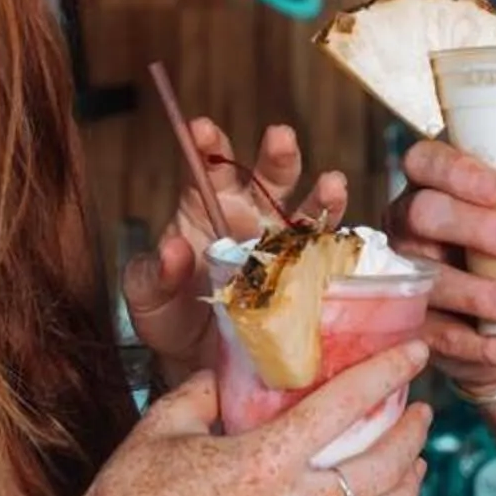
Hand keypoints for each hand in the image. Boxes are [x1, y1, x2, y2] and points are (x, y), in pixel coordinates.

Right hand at [28, 347, 431, 495]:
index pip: (345, 407)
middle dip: (411, 434)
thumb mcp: (162, 426)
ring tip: (413, 465)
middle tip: (419, 413)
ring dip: (406, 490)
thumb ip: (208, 391)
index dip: (387, 374)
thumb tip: (236, 370)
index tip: (416, 354)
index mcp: (261, 461)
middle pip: (380, 469)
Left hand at [121, 120, 350, 384]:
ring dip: (322, 195)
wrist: (203, 366)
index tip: (203, 129)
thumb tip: (171, 249)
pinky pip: (328, 258)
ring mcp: (283, 248)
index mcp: (206, 210)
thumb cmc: (172, 320)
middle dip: (277, 157)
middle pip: (268, 179)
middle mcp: (249, 219)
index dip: (208, 146)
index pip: (207, 171)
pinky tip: (347, 237)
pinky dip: (340, 247)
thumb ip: (151, 275)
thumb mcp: (148, 301)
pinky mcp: (307, 279)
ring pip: (307, 212)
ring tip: (333, 183)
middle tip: (281, 138)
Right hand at [385, 140, 495, 394]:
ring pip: (428, 279)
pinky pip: (440, 338)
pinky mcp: (420, 328)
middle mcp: (415, 225)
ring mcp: (412, 278)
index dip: (453, 168)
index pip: (426, 160)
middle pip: (422, 213)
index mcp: (444, 184)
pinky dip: (484, 348)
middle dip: (475, 227)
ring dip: (480, 294)